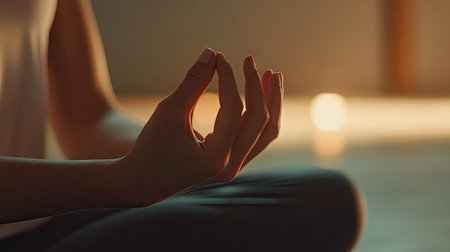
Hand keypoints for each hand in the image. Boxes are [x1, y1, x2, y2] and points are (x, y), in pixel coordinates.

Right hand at [116, 48, 282, 205]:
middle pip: (260, 121)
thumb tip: (211, 52)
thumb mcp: (168, 112)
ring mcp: (234, 168)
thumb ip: (192, 82)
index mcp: (215, 157)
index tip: (219, 58)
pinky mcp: (233, 164)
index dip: (229, 79)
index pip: (233, 110)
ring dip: (271, 102)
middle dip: (259, 87)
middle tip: (251, 60)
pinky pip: (257, 138)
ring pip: (266, 132)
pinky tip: (259, 95)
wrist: (143, 182)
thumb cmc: (150, 147)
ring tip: (272, 76)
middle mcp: (231, 167)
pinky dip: (261, 115)